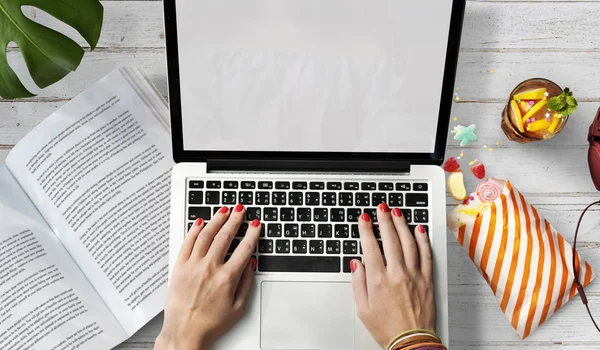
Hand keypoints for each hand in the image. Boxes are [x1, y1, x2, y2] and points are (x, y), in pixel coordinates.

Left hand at [156, 204, 259, 349]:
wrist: (184, 332)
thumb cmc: (210, 323)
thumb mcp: (238, 307)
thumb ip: (247, 282)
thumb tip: (251, 263)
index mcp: (227, 278)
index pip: (244, 249)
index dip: (252, 234)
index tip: (256, 225)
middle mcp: (209, 269)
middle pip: (225, 236)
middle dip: (235, 219)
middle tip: (240, 210)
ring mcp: (193, 266)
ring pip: (206, 235)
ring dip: (217, 220)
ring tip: (224, 210)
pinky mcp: (179, 267)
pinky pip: (188, 242)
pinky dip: (195, 230)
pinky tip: (201, 222)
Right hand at [351, 203, 435, 347]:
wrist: (411, 341)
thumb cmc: (387, 328)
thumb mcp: (363, 308)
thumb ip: (358, 283)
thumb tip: (356, 264)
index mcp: (378, 280)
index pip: (371, 246)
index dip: (366, 229)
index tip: (364, 218)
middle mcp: (397, 274)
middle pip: (391, 239)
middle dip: (384, 220)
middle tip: (382, 207)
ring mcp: (414, 275)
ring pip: (409, 243)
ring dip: (402, 225)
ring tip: (397, 213)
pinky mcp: (427, 280)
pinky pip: (426, 255)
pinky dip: (423, 240)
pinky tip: (419, 230)